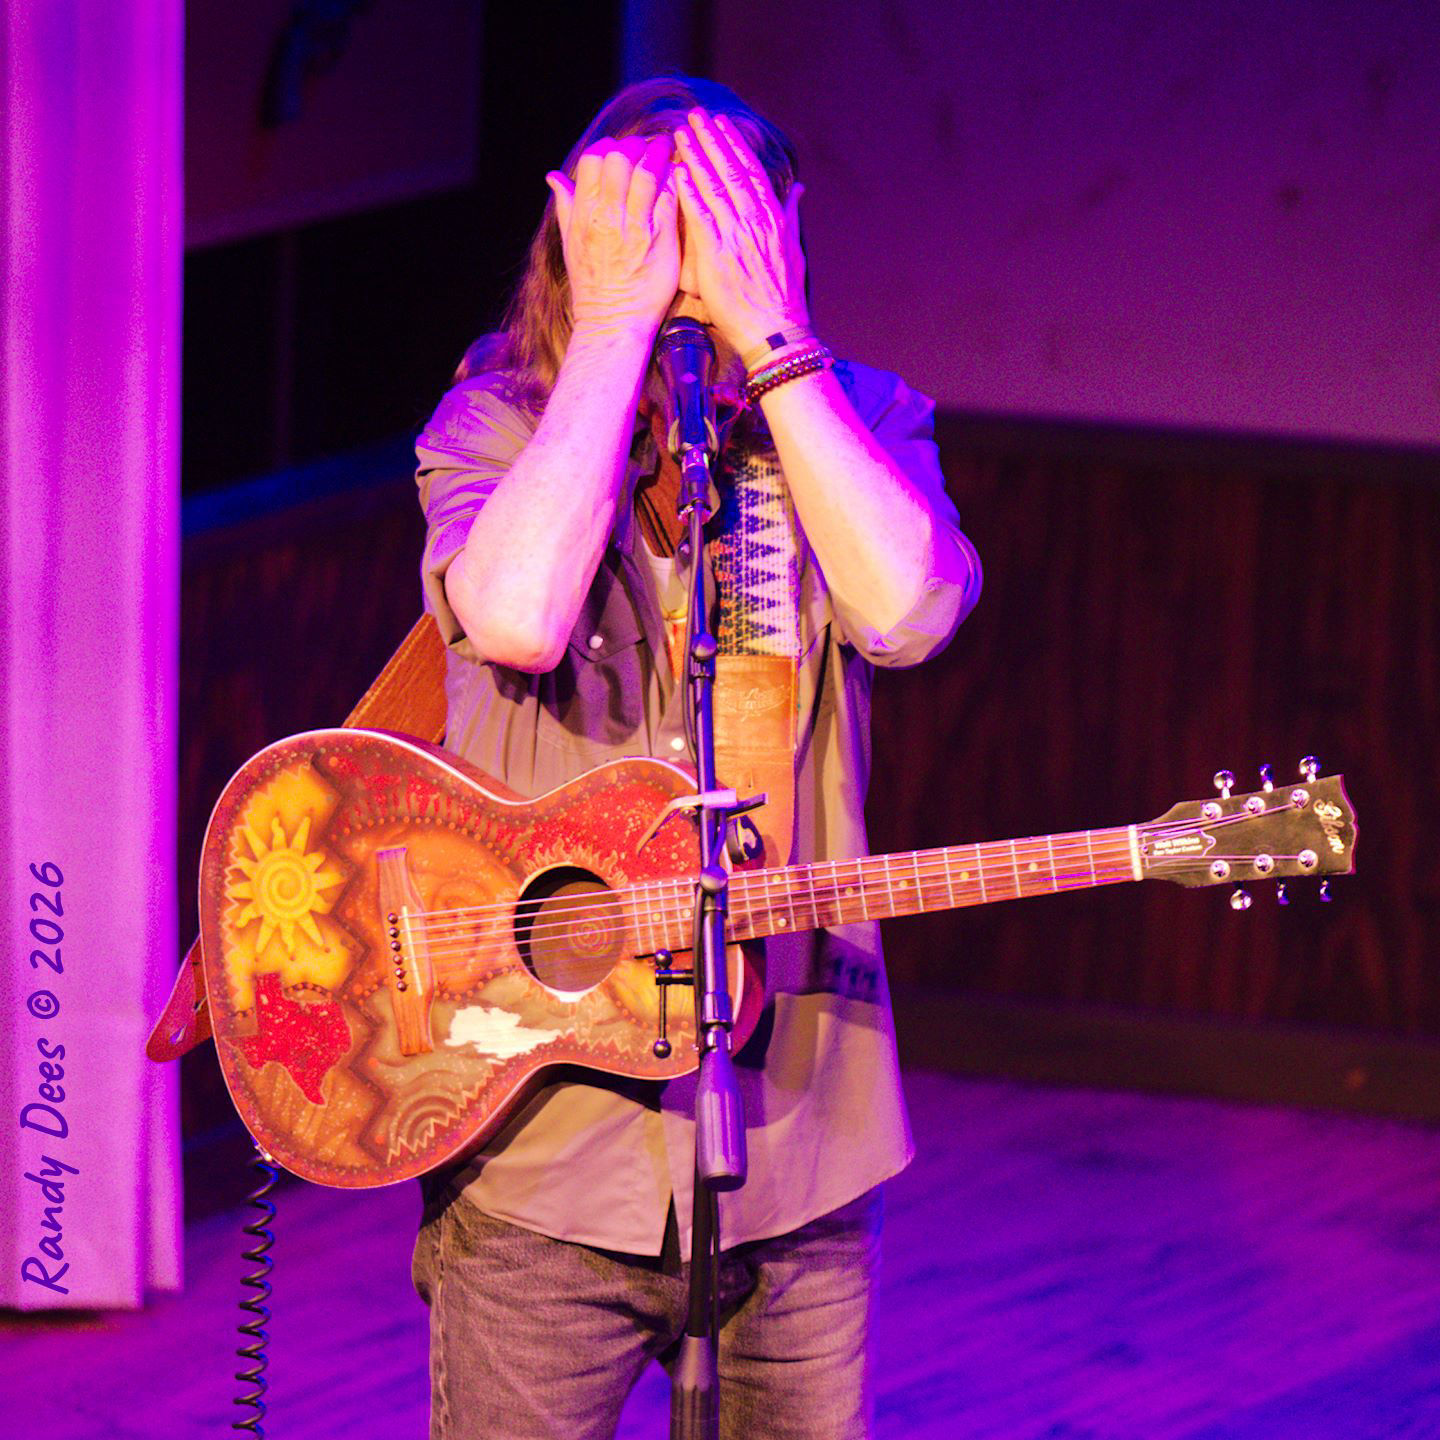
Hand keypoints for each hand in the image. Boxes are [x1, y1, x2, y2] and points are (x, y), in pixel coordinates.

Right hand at [547, 136, 678, 337]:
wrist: (613, 323)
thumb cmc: (593, 286)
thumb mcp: (570, 244)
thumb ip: (566, 206)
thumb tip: (553, 176)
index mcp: (583, 214)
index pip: (593, 159)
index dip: (609, 146)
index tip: (622, 150)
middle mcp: (606, 217)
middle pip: (619, 157)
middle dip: (636, 146)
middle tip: (649, 147)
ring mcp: (634, 229)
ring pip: (646, 172)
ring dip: (659, 156)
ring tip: (668, 153)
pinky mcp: (660, 242)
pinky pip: (668, 198)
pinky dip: (675, 182)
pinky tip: (680, 180)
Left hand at [672, 110, 808, 356]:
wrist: (776, 333)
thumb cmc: (782, 297)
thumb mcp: (794, 250)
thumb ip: (790, 215)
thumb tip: (798, 189)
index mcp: (773, 218)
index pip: (750, 171)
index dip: (733, 145)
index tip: (720, 124)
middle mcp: (756, 222)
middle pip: (731, 171)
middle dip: (712, 140)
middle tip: (695, 116)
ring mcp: (737, 238)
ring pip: (715, 188)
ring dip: (697, 158)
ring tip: (681, 135)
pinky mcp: (719, 257)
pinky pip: (702, 218)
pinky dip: (691, 194)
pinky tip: (679, 174)